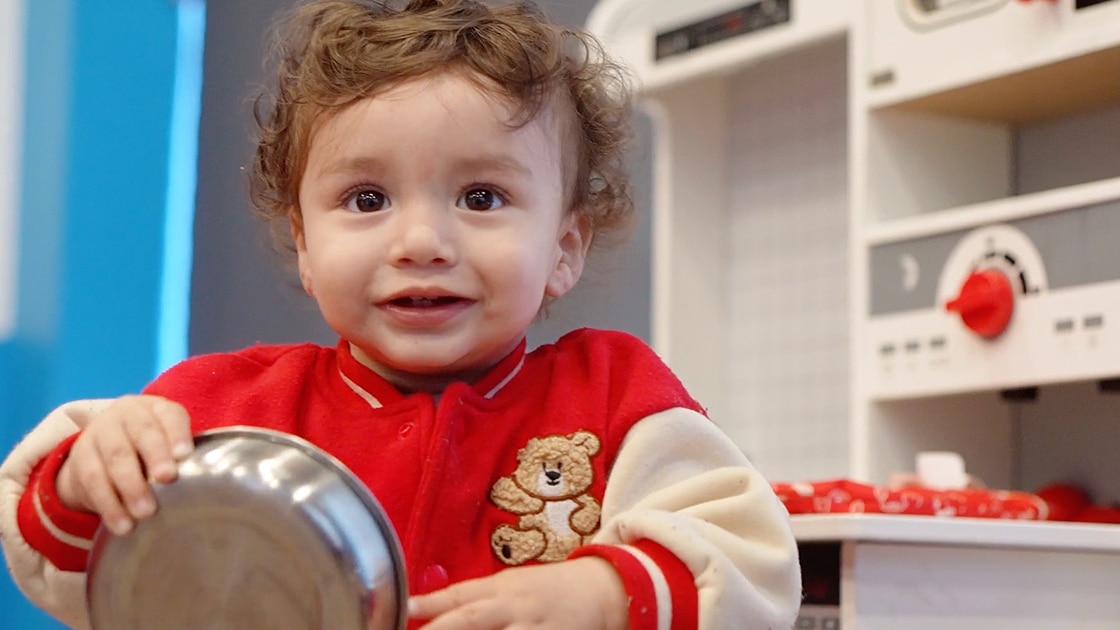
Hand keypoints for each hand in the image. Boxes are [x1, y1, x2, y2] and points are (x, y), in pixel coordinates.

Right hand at [55, 395, 192, 535]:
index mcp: (155, 408)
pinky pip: (92, 482)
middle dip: (155, 456)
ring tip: (145, 514)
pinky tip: (122, 524)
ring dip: (130, 487)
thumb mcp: (167, 443)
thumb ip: (181, 456)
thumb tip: (204, 483)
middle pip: (141, 432)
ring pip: (115, 457)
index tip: (185, 455)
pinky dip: (109, 505)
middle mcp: (126, 415)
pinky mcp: (80, 459)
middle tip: (166, 479)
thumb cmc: (150, 449)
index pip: (169, 415)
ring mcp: (100, 434)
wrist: (100, 450)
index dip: (177, 433)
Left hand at [408, 557, 627, 629]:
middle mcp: (515, 606)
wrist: (603, 590)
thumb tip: (425, 610)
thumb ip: (474, 599)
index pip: (459, 596)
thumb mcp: (510, 587)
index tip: (403, 610)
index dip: (429, 604)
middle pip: (471, 619)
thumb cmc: (546, 591)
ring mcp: (536, 628)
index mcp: (501, 588)